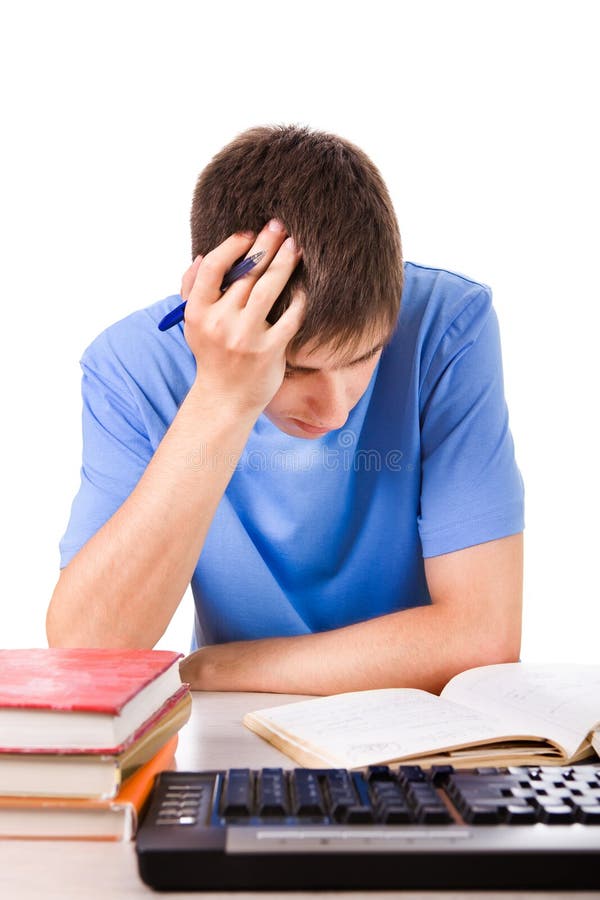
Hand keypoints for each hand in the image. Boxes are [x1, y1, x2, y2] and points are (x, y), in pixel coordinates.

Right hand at [179, 220, 304, 415]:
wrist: (225, 399)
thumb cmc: (212, 355)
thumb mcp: (193, 324)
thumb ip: (192, 290)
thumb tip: (201, 256)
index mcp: (198, 312)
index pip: (213, 267)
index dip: (232, 246)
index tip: (248, 234)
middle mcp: (220, 323)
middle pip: (247, 273)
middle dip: (266, 245)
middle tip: (280, 226)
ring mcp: (245, 337)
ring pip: (269, 288)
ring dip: (285, 262)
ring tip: (296, 246)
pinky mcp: (269, 351)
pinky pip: (290, 317)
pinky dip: (299, 300)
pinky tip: (305, 287)